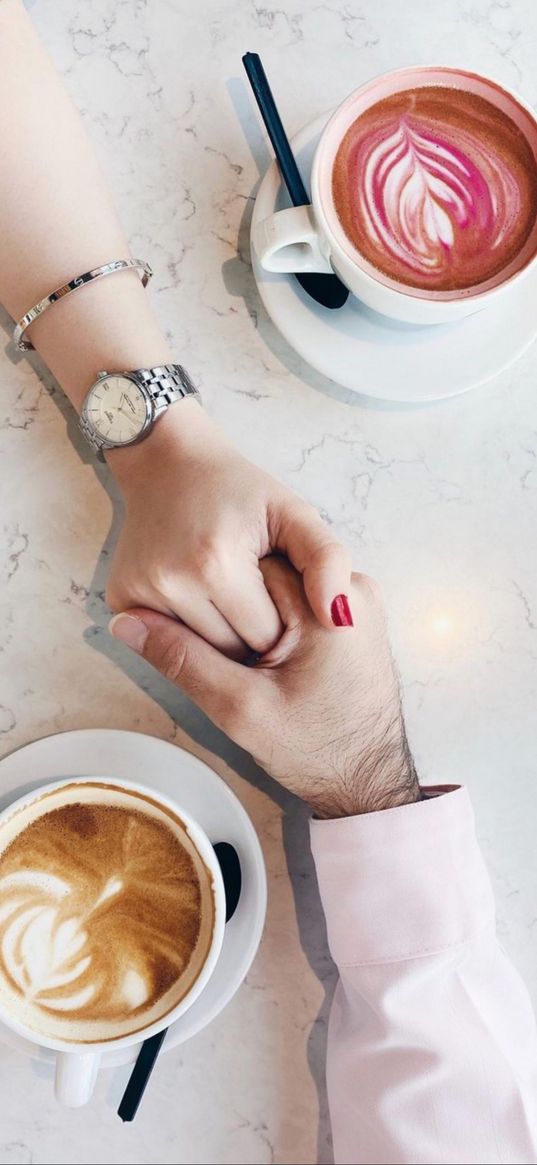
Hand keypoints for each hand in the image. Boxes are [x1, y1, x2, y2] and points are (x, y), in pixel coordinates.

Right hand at [106, 402, 351, 658]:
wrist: (166, 460)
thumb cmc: (239, 489)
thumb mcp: (293, 513)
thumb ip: (326, 561)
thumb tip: (338, 618)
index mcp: (215, 564)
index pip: (264, 637)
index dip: (280, 624)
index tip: (281, 600)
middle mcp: (169, 582)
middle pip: (229, 649)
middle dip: (248, 634)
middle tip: (255, 598)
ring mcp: (137, 592)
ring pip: (198, 649)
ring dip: (219, 633)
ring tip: (229, 595)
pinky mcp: (119, 598)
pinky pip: (168, 637)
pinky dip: (188, 626)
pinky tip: (198, 595)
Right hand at [109, 558, 419, 816]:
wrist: (368, 781)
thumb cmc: (316, 750)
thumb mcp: (239, 708)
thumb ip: (183, 660)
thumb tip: (127, 623)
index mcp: (330, 601)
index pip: (245, 567)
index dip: (216, 603)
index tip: (217, 648)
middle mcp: (351, 589)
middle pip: (261, 573)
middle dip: (236, 612)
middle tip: (237, 666)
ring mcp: (353, 603)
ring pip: (274, 589)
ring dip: (253, 620)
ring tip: (256, 669)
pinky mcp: (348, 618)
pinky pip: (294, 604)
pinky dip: (273, 627)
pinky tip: (271, 665)